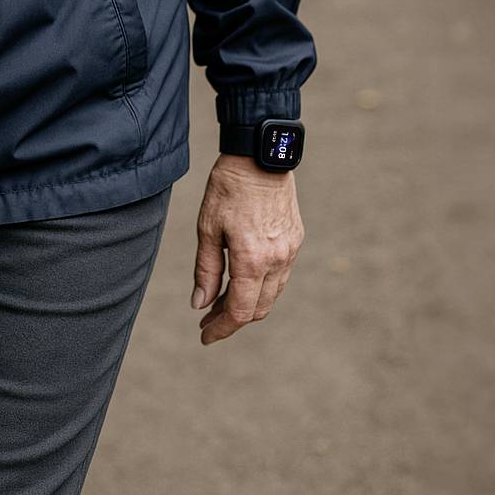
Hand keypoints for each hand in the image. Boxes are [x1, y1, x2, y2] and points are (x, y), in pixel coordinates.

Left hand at [191, 153, 304, 343]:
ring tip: (219, 301)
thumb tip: (199, 304)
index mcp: (252, 260)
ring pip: (271, 295)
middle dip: (231, 319)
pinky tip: (241, 280)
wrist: (260, 157)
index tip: (204, 337)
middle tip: (207, 319)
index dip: (221, 328)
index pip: (239, 311)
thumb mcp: (207, 228)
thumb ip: (206, 269)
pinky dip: (261, 287)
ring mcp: (290, 252)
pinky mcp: (295, 241)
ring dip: (247, 304)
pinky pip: (280, 276)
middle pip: (257, 308)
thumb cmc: (227, 189)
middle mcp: (277, 261)